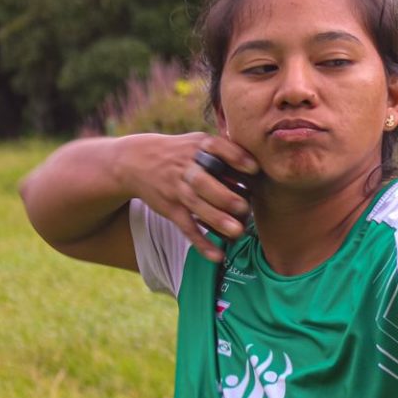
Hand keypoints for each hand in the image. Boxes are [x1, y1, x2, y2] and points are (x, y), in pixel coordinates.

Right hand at [125, 132, 256, 263]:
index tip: (254, 169)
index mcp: (198, 146)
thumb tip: (261, 162)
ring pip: (196, 205)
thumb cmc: (180, 152)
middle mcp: (186, 167)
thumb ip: (225, 149)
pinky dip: (200, 243)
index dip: (235, 158)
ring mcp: (177, 188)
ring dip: (215, 220)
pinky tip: (217, 256)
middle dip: (223, 196)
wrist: (136, 161)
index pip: (217, 148)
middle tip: (244, 208)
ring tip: (237, 232)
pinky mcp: (171, 208)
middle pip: (203, 182)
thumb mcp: (198, 141)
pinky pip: (186, 227)